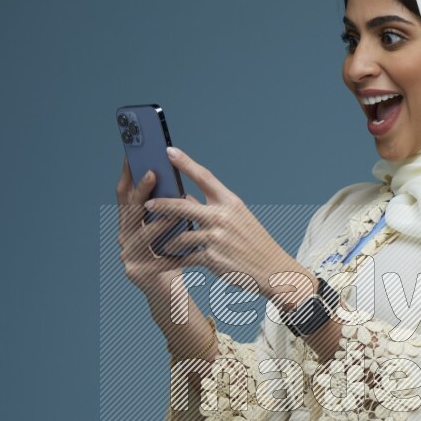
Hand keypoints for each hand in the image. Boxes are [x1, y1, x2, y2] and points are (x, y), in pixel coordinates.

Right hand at [115, 155, 196, 293]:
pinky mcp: (137, 273)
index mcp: (129, 223)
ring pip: (141, 234)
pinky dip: (168, 251)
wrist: (169, 292)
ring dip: (157, 220)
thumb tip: (177, 175)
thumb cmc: (172, 254)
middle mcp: (123, 237)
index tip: (133, 153)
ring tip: (173, 210)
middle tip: (153, 173)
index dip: (127, 174)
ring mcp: (127, 256)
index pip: (125, 194)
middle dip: (141, 191)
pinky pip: (154, 259)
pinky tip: (181, 245)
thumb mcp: (169, 227)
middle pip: (129, 210)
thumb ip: (167, 207)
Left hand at [144, 146, 305, 298]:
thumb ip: (214, 209)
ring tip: (160, 242)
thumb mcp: (240, 219)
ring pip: (181, 235)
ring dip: (168, 239)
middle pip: (183, 205)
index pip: (204, 177)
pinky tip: (169, 260)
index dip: (185, 163)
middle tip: (147, 203)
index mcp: (231, 203)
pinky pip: (186, 257)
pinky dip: (176, 259)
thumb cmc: (254, 242)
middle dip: (162, 204)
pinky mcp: (213, 258)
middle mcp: (223, 217)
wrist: (272, 269)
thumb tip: (185, 198)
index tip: (169, 151)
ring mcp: (217, 238)